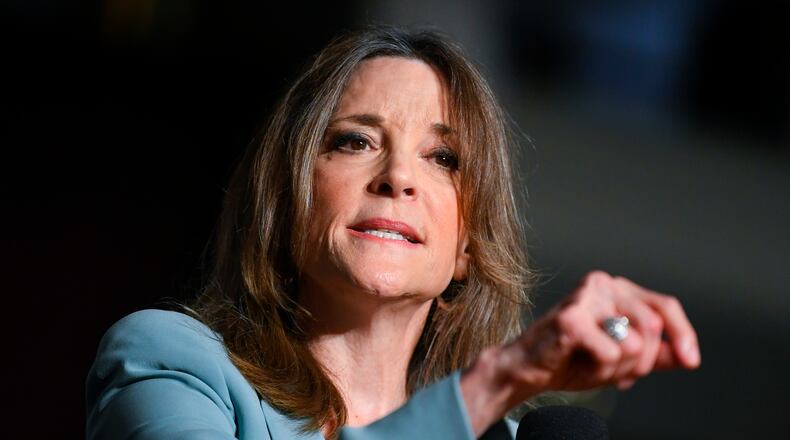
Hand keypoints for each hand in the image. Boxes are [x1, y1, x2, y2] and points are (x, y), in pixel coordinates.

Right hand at [460, 271, 699, 434]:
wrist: (528, 369)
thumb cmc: (572, 358)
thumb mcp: (623, 358)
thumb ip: (655, 353)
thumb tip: (688, 356)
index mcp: (617, 288)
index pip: (665, 306)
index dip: (683, 334)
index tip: (691, 361)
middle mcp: (603, 284)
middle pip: (653, 326)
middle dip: (640, 361)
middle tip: (614, 370)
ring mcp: (585, 297)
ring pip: (635, 342)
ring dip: (618, 367)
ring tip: (591, 362)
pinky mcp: (571, 317)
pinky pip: (612, 352)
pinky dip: (600, 368)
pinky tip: (578, 360)